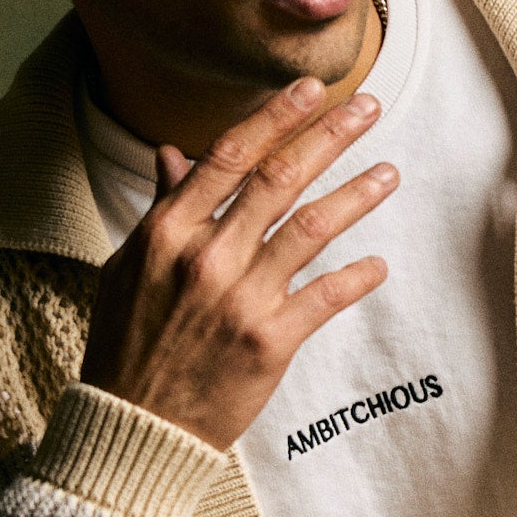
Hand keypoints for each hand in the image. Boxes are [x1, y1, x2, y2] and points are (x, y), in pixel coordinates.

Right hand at [80, 77, 397, 452]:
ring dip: (356, 195)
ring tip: (389, 174)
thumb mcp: (130, 268)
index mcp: (167, 232)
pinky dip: (357, 277)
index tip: (310, 89)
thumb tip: (174, 154)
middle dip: (329, 136)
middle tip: (367, 107)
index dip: (275, 117)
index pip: (229, 156)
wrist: (136, 426)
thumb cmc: (127, 345)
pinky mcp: (269, 341)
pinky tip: (378, 264)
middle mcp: (206, 257)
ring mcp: (240, 299)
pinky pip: (325, 296)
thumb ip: (162, 208)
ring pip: (311, 228)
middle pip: (279, 179)